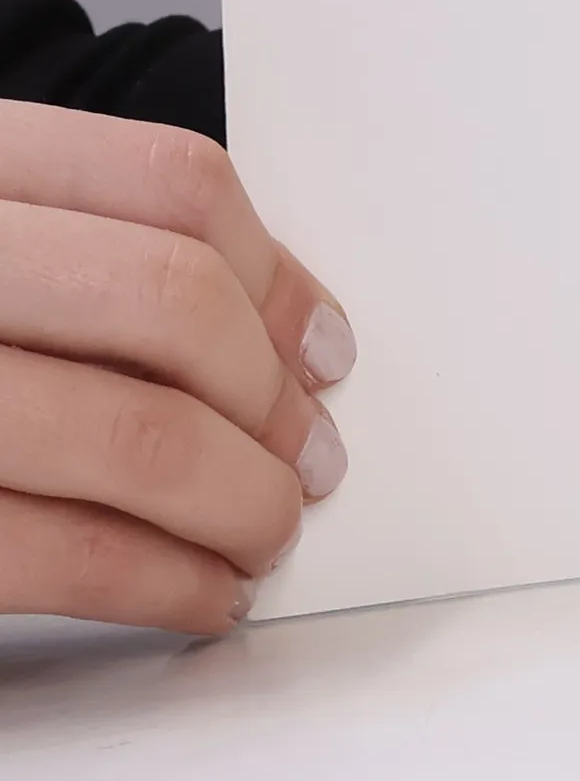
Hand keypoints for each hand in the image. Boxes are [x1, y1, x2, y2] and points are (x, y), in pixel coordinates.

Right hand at [0, 102, 352, 634]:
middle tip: (311, 460)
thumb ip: (96, 249)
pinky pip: (51, 550)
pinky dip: (157, 582)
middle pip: (169, 302)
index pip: (172, 185)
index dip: (278, 275)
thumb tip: (292, 333)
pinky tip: (196, 594)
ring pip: (132, 431)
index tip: (326, 350)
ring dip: (239, 501)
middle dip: (267, 400)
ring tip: (266, 533)